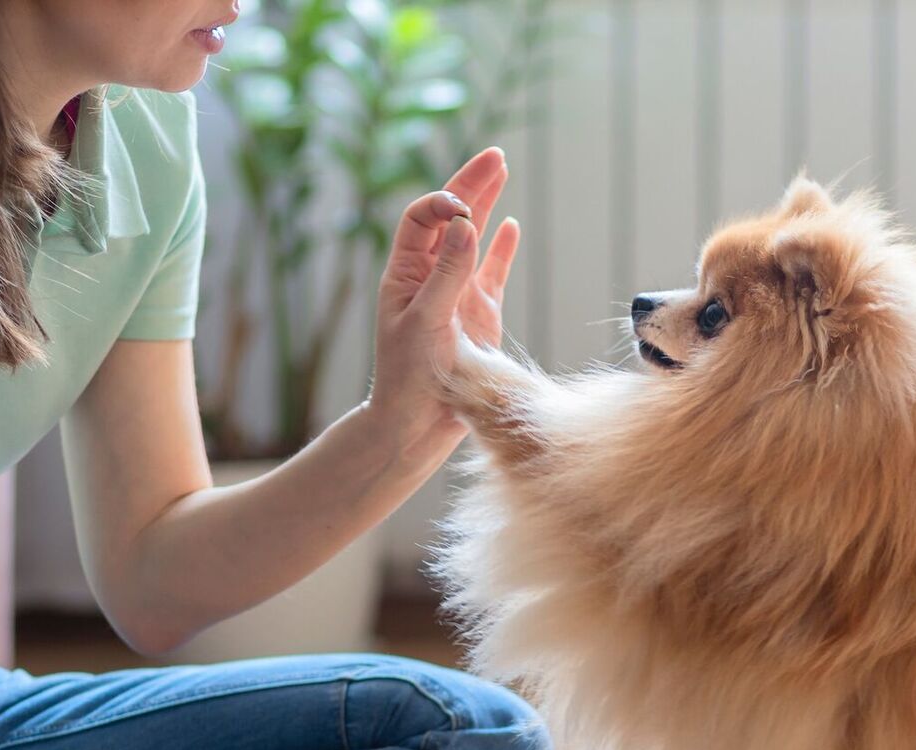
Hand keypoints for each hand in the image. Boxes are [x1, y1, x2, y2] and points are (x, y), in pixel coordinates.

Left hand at [369, 148, 520, 460]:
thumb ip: (448, 274)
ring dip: (487, 204)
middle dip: (470, 185)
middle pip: (451, 219)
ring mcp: (456, 296)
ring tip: (502, 170)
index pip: (423, 220)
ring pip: (473, 240)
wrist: (415, 427)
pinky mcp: (478, 318)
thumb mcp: (425, 323)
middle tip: (494, 155)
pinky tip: (510, 226)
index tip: (464, 208)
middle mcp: (429, 279)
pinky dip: (501, 250)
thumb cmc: (408, 378)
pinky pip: (492, 274)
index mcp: (405, 274)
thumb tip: (468, 222)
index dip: (443, 204)